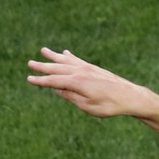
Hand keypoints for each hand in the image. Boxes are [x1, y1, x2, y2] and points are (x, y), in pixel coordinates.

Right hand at [26, 47, 148, 117]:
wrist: (129, 96)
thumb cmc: (109, 106)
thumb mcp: (88, 106)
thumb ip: (71, 96)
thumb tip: (58, 89)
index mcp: (77, 83)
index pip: (54, 82)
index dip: (41, 81)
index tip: (29, 79)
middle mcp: (81, 72)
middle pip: (57, 68)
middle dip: (43, 67)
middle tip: (30, 64)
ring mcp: (88, 68)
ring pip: (66, 61)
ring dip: (54, 57)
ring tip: (43, 51)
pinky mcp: (94, 68)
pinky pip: (78, 60)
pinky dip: (69, 57)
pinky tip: (64, 53)